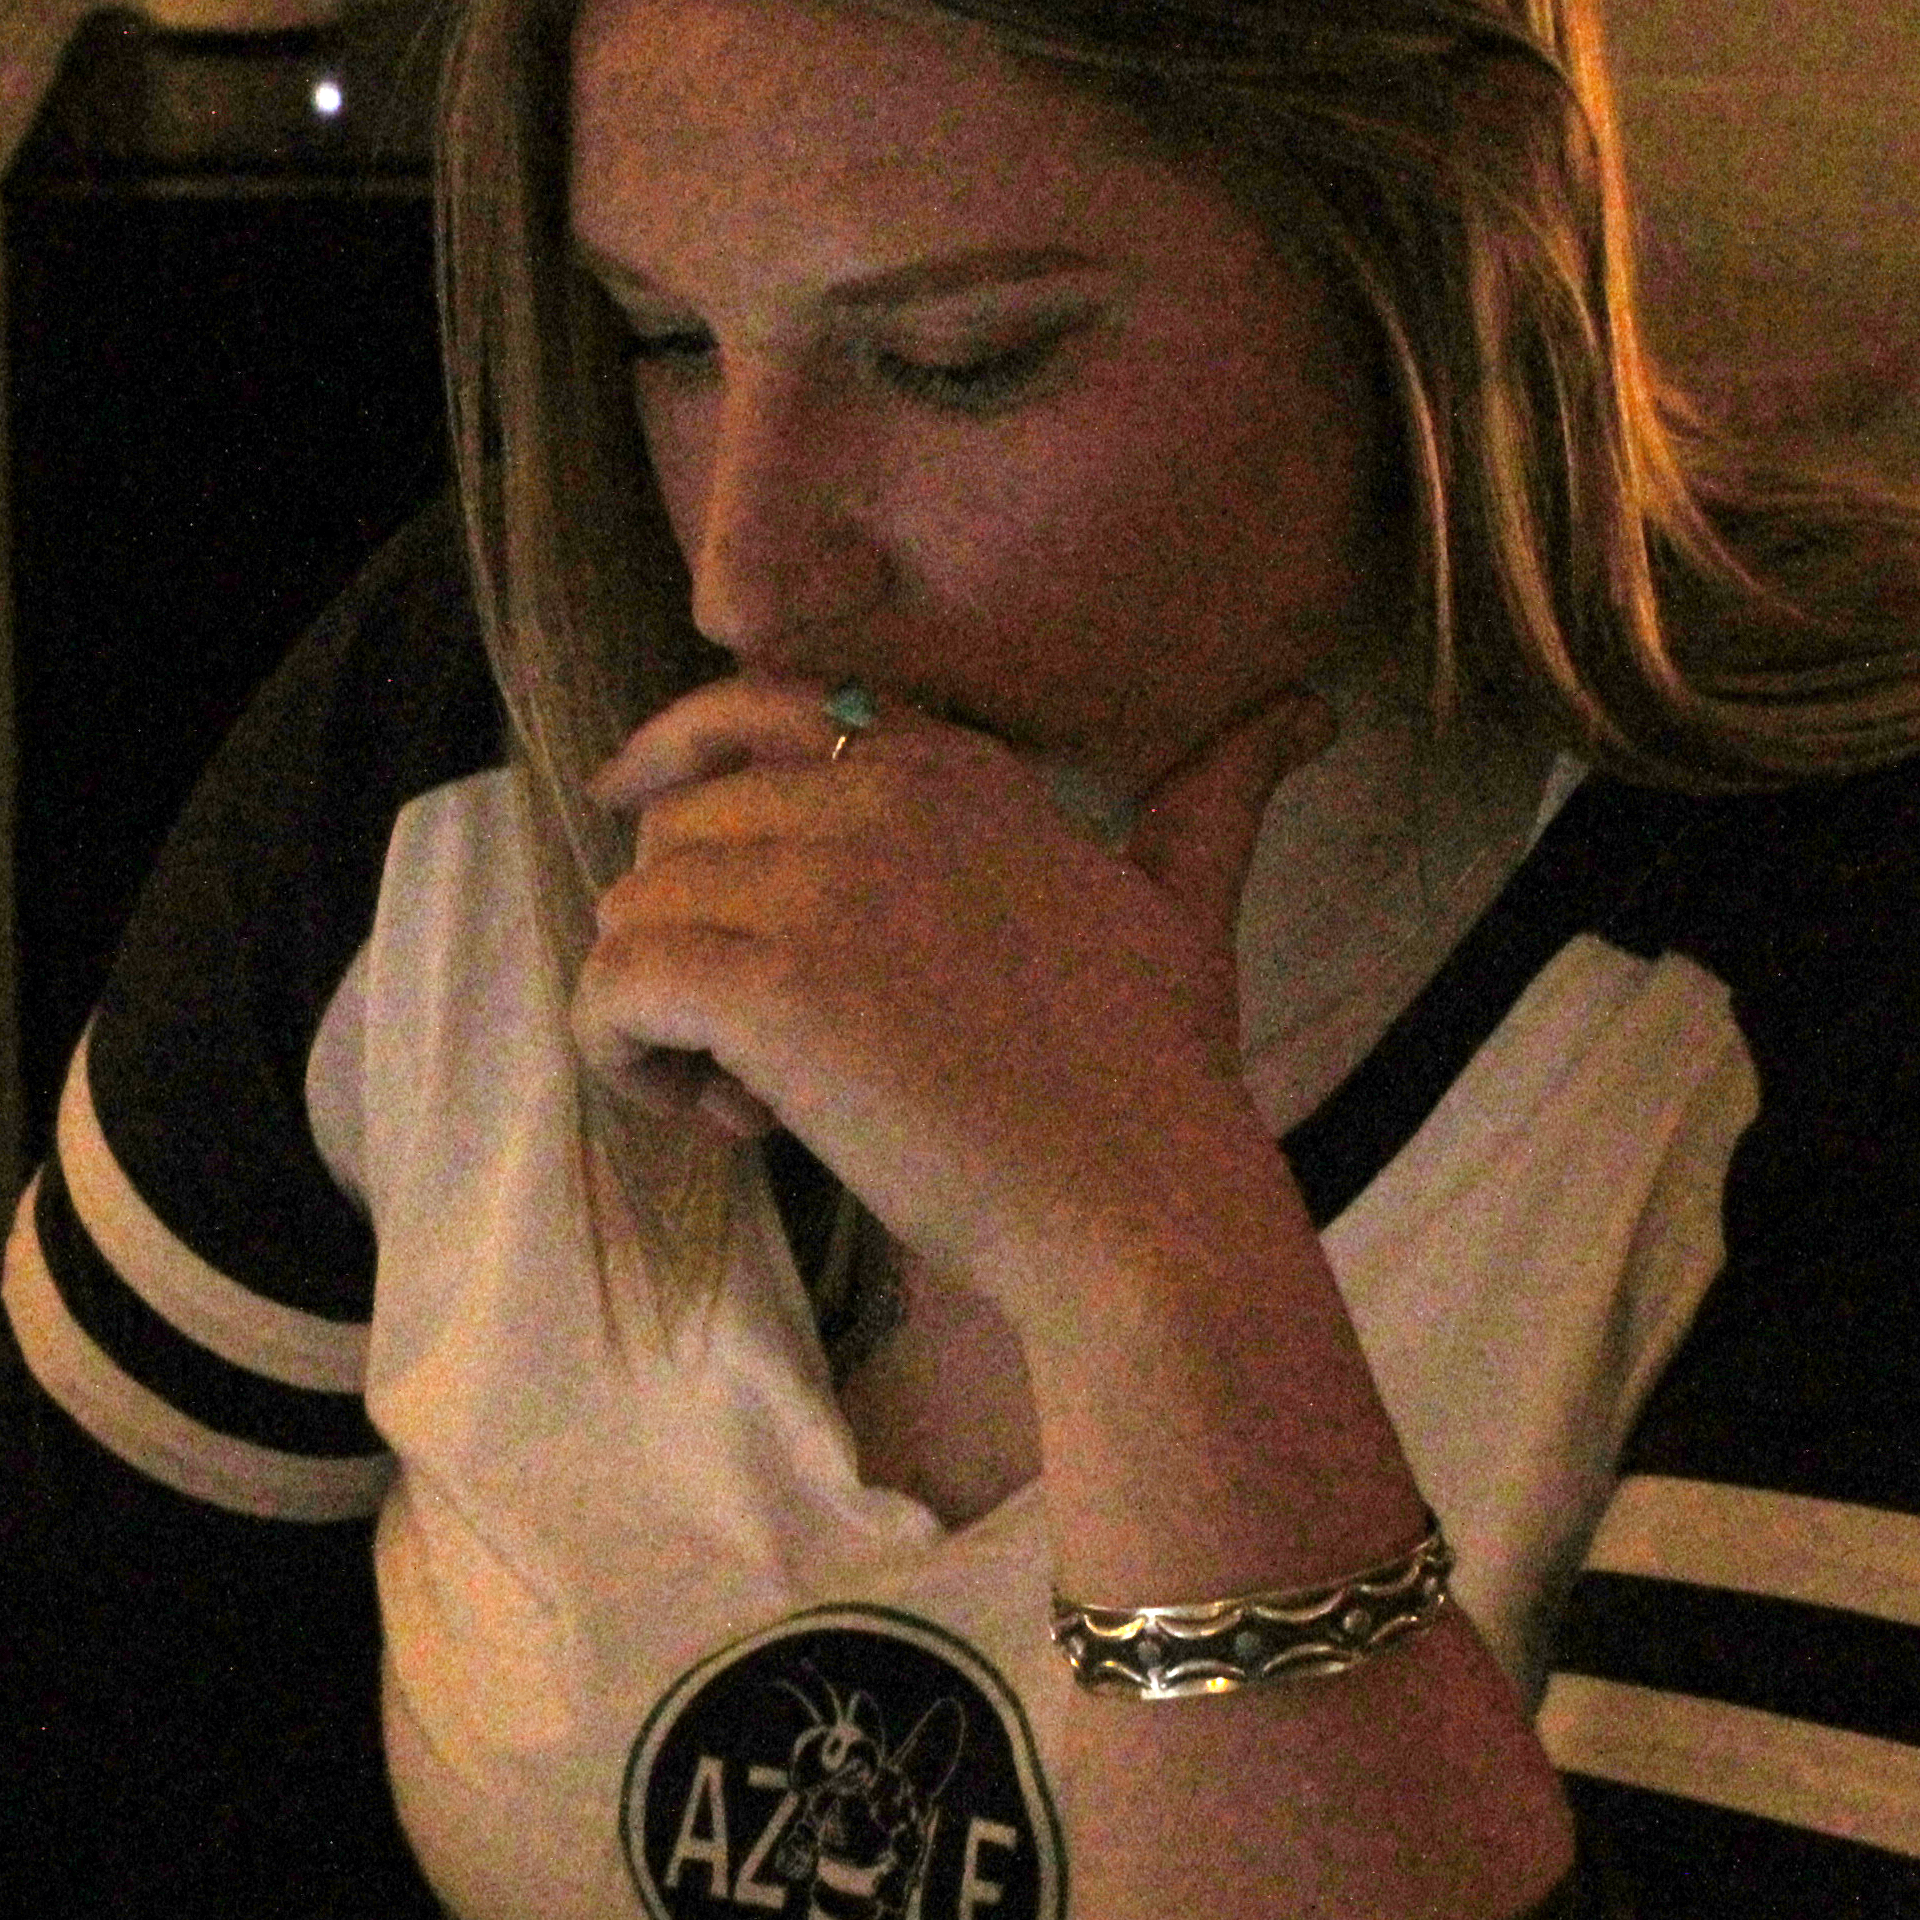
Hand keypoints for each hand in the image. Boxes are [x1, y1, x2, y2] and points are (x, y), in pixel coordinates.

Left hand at [572, 673, 1339, 1325]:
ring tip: (753, 1103)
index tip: (633, 808)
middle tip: (761, 1052)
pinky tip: (713, 1119)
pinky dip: (623, 1057)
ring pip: (633, 909)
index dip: (680, 762)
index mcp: (956, 769)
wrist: (1143, 1209)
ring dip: (661, 1011)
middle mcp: (880, 797)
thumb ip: (1215, 799)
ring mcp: (821, 886)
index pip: (761, 709)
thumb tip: (1309, 711)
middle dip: (690, 932)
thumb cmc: (1162, 1083)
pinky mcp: (768, 989)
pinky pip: (611, 987)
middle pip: (679, 825)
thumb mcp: (1189, 907)